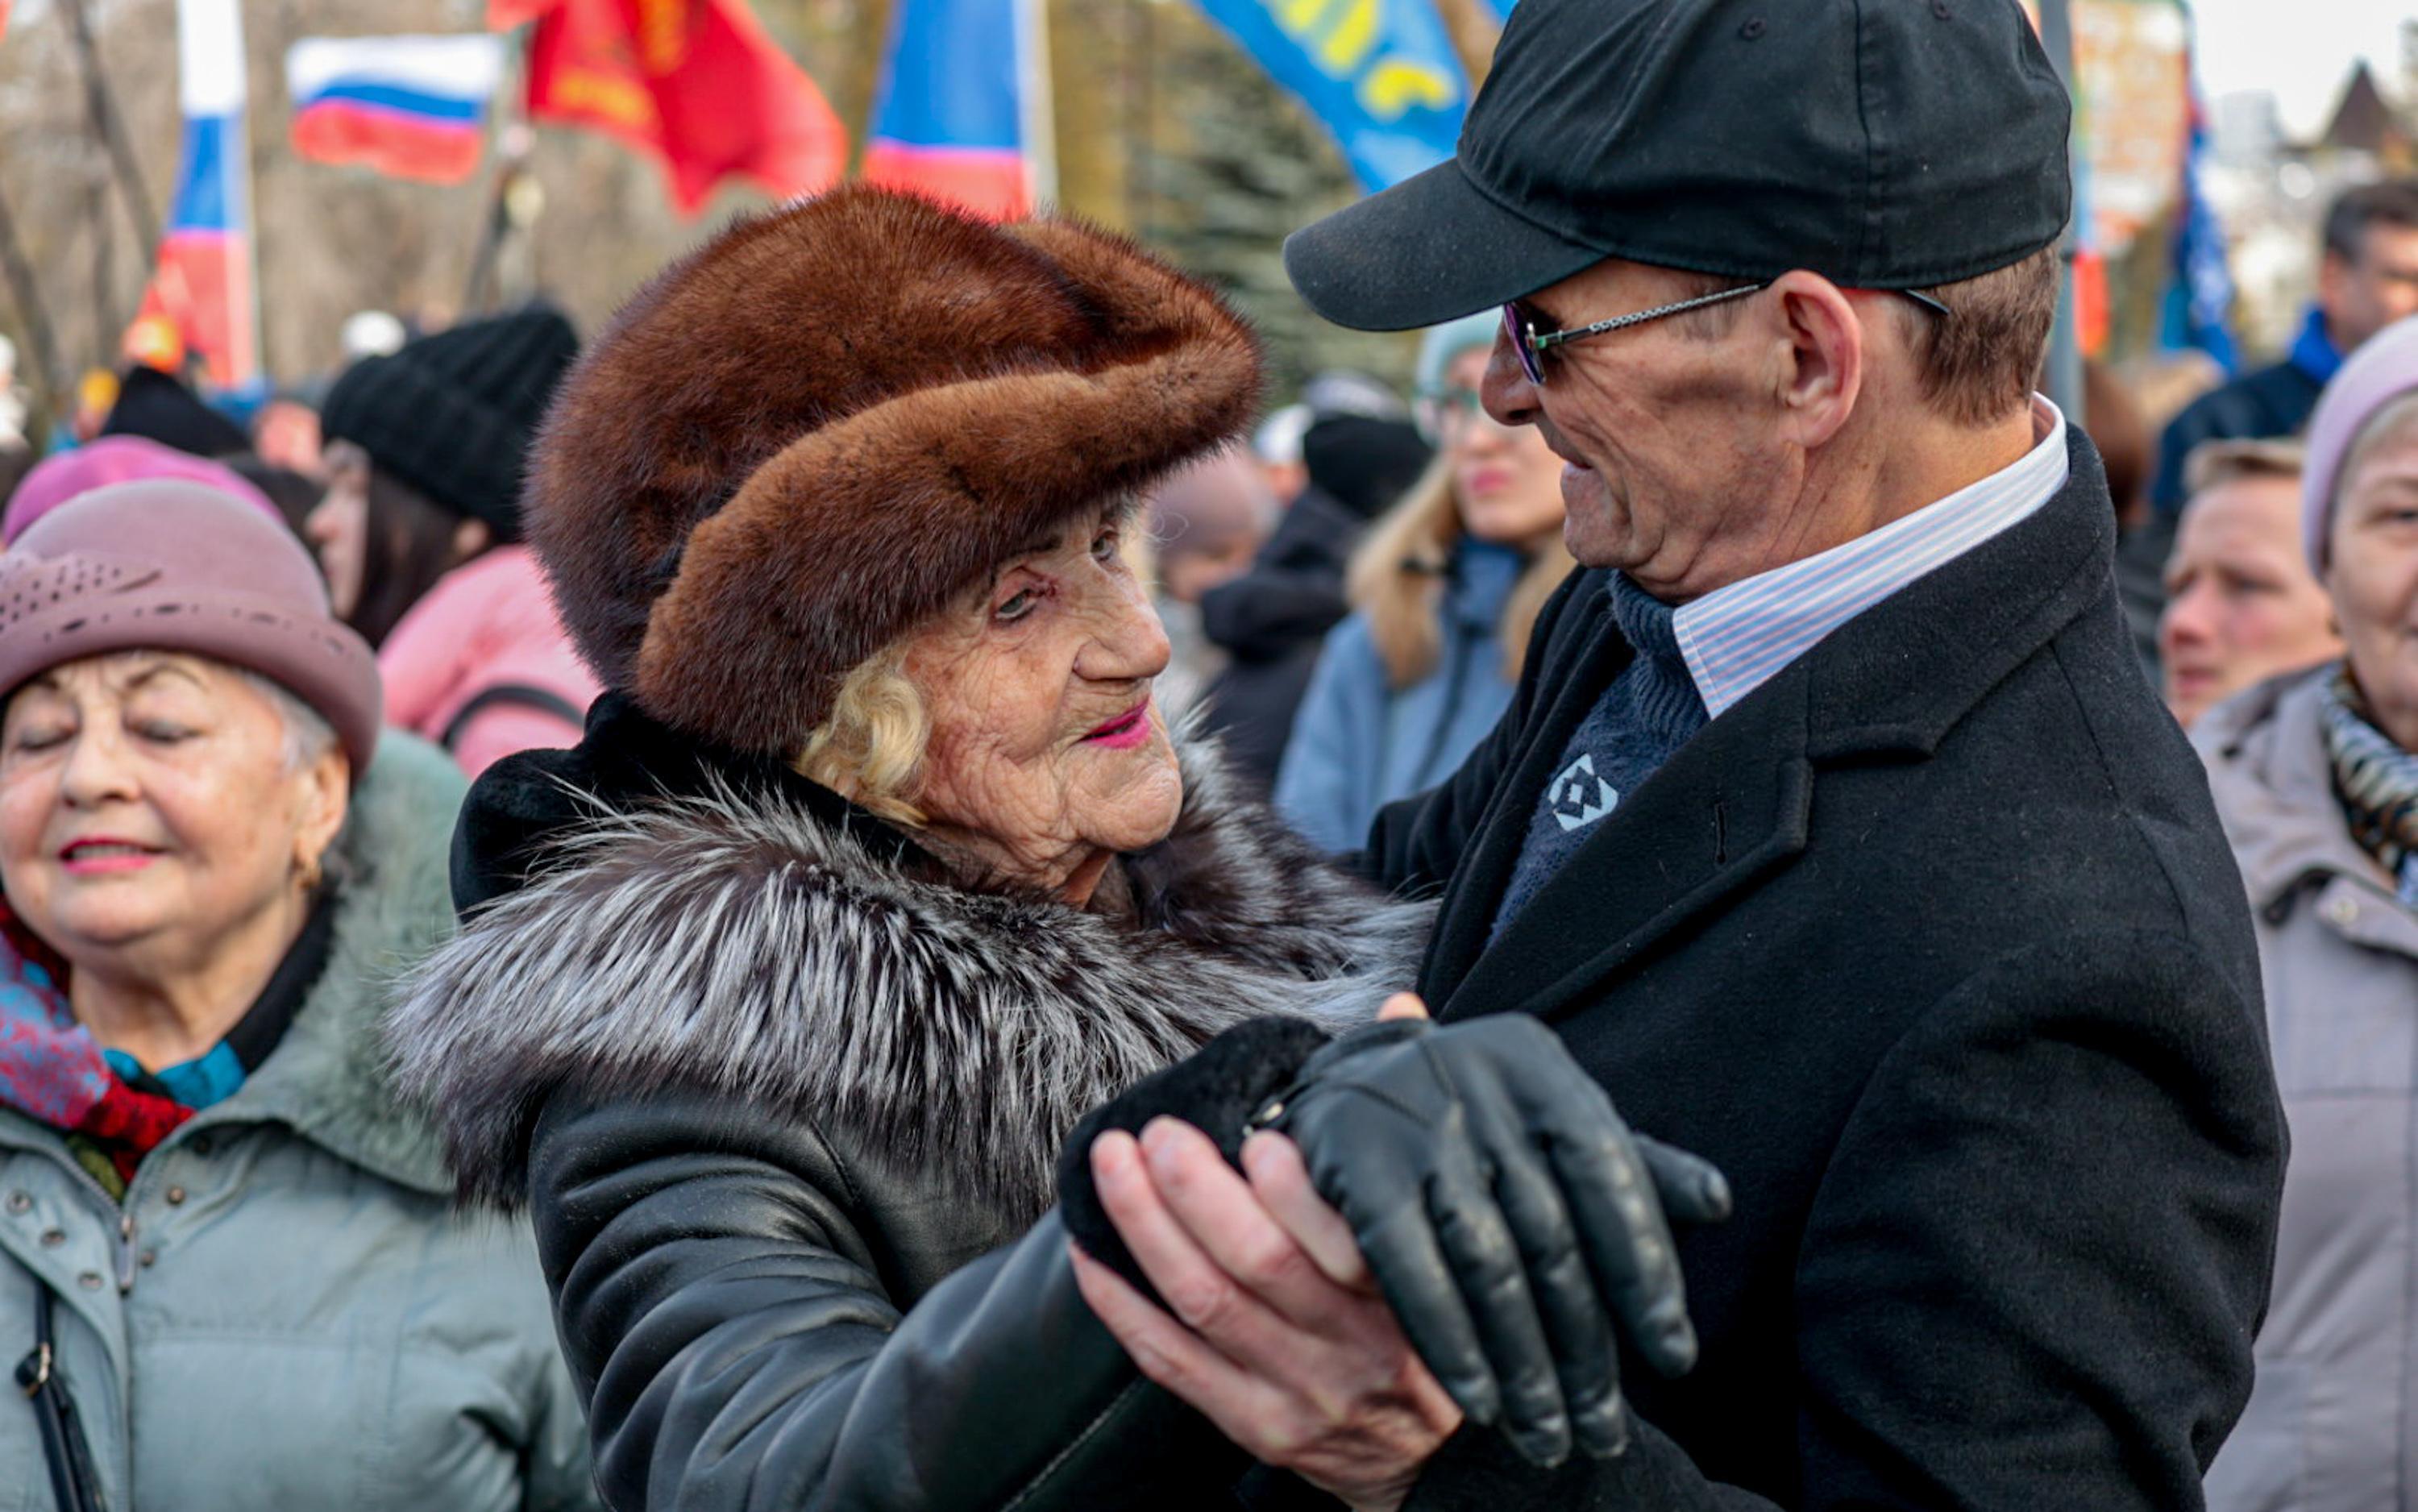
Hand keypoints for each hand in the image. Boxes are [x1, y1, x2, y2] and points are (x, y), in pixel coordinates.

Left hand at [1071, 1116, 1461, 1511]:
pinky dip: (1120, 1303)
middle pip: (1258, 1261)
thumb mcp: (1435, 1258)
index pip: (1344, 1239)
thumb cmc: (1426, 1332)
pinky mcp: (1256, 1425)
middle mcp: (1350, 1345)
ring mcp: (1297, 1391)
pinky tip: (1090, 1252)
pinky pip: (1169, 1360)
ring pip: (1204, 1301)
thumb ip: (1377, 1185)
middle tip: (1159, 1134)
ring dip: (1146, 1226)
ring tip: (1113, 1166)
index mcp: (1398, 1293)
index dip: (1291, 1188)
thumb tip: (1342, 1066)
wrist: (1435, 1459)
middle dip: (1195, 1188)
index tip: (1258, 1139)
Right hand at [1265, 996, 1731, 1467]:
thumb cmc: (1470, 1117)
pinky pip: (1411, 1270)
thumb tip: (1718, 1203)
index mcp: (1538, 1066)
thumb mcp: (1548, 1122)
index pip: (1611, 1179)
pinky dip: (1450, 1342)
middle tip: (1605, 1428)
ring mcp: (1413, 1118)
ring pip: (1488, 1263)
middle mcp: (1479, 1080)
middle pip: (1552, 1237)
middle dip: (1585, 1347)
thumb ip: (1632, 1164)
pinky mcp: (1356, 1162)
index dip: (1647, 1273)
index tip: (1675, 1358)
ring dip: (1523, 1365)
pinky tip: (1480, 1402)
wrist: (1343, 1083)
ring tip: (1550, 1436)